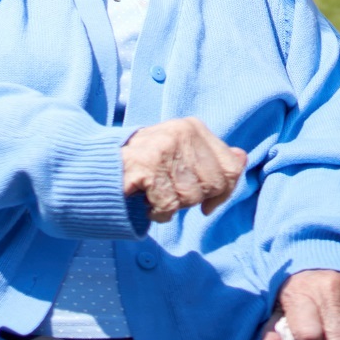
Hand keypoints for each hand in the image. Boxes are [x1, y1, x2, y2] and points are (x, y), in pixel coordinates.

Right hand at [120, 117, 245, 221]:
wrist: (97, 166)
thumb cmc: (145, 163)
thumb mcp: (182, 152)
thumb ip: (213, 156)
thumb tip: (242, 158)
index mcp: (193, 127)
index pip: (232, 167)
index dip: (223, 191)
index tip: (208, 199)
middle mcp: (180, 134)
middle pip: (213, 185)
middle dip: (194, 198)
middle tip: (171, 191)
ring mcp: (163, 150)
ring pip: (191, 197)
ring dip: (173, 205)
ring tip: (156, 193)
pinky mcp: (147, 169)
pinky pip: (168, 206)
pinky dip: (158, 212)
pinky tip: (146, 201)